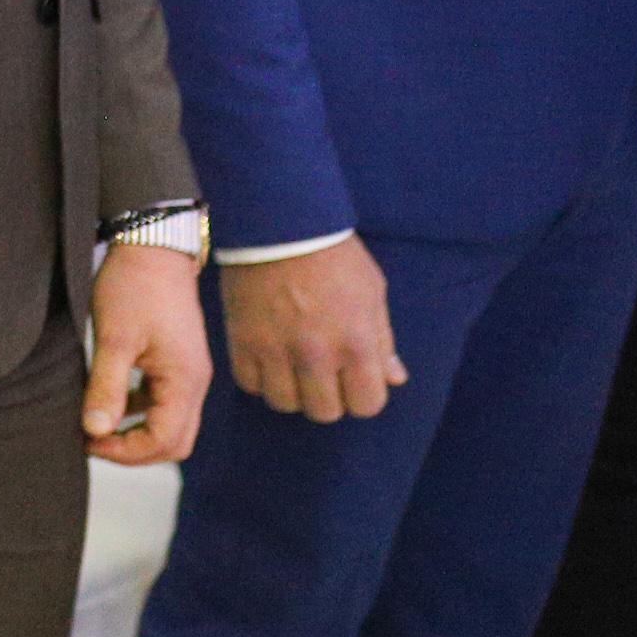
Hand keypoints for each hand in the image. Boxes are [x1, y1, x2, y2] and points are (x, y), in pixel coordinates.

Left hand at [82, 243, 208, 465]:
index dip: (128, 452)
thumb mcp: (113, 338)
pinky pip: (166, 402)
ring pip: (172, 423)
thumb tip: (96, 431)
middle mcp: (196, 382)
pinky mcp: (179, 362)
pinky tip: (113, 400)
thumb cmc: (134, 285)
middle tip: (93, 442)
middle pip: (176, 441)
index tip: (90, 443)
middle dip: (136, 450)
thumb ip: (106, 387)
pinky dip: (142, 411)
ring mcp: (190, 372)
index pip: (165, 441)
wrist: (153, 245)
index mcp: (185, 380)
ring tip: (98, 426)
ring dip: (139, 432)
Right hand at [220, 237, 406, 421]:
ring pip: (284, 403)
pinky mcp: (242, 339)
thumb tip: (395, 378)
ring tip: (291, 368)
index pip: (367, 405)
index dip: (362, 396)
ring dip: (290, 391)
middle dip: (327, 397)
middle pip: (324, 412)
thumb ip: (383, 342)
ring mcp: (275, 348)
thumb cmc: (334, 255)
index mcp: (356, 344)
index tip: (352, 380)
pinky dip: (258, 377)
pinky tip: (266, 358)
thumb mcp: (372, 294)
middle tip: (321, 374)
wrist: (279, 224)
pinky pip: (248, 383)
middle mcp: (316, 354)